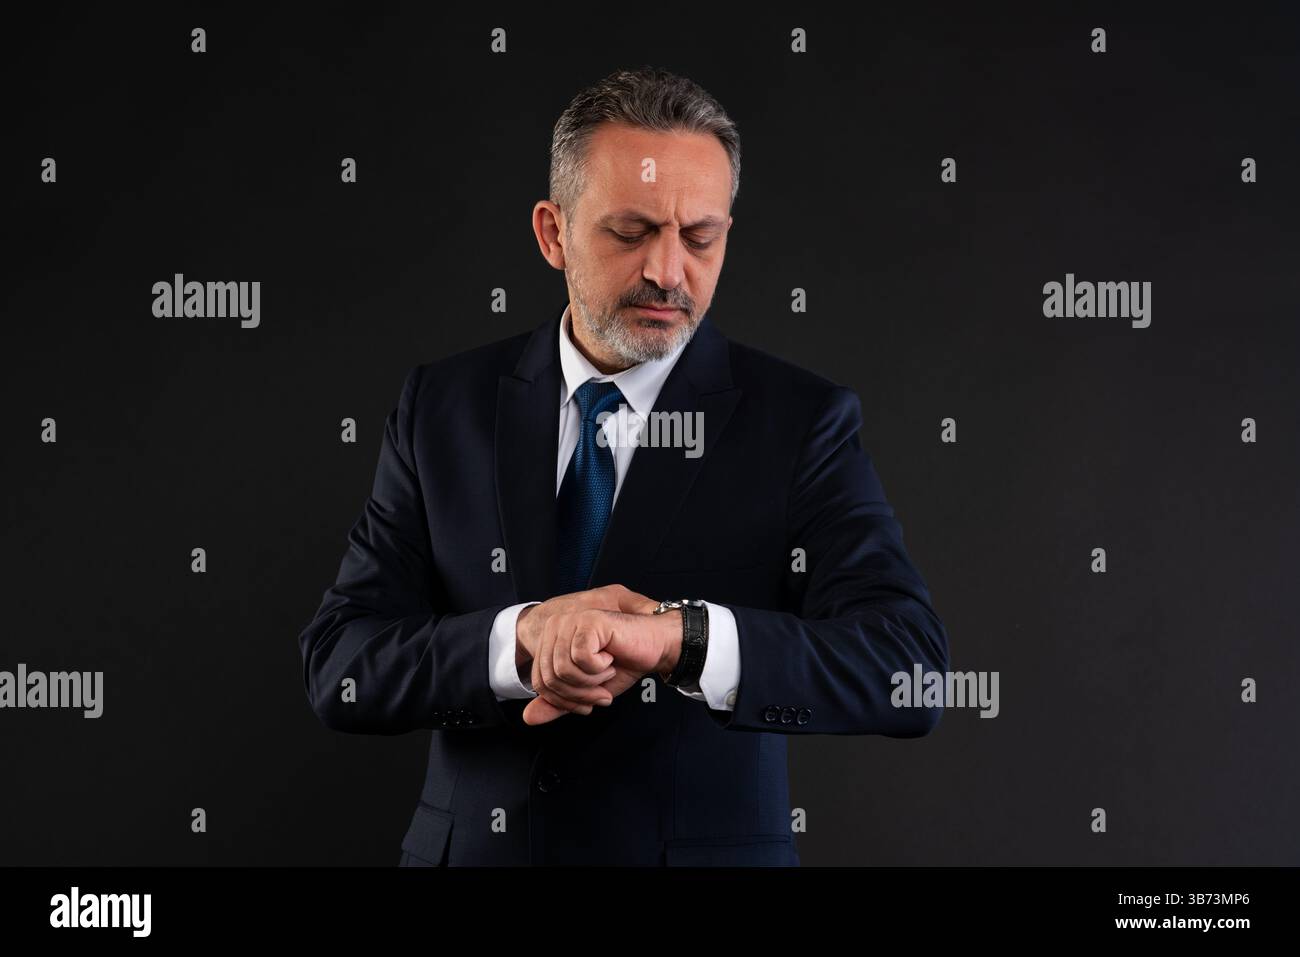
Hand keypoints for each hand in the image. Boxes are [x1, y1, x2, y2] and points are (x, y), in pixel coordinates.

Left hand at [515, 585, 658, 720]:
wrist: (656, 648)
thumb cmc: (624, 665)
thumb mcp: (586, 691)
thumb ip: (558, 703)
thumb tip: (528, 718)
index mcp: (551, 639)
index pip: (539, 682)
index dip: (564, 701)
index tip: (588, 703)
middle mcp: (556, 626)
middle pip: (549, 678)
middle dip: (578, 695)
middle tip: (601, 693)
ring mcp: (571, 621)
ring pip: (563, 670)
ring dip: (591, 682)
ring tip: (607, 672)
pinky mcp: (588, 621)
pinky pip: (580, 658)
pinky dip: (599, 667)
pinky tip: (611, 657)